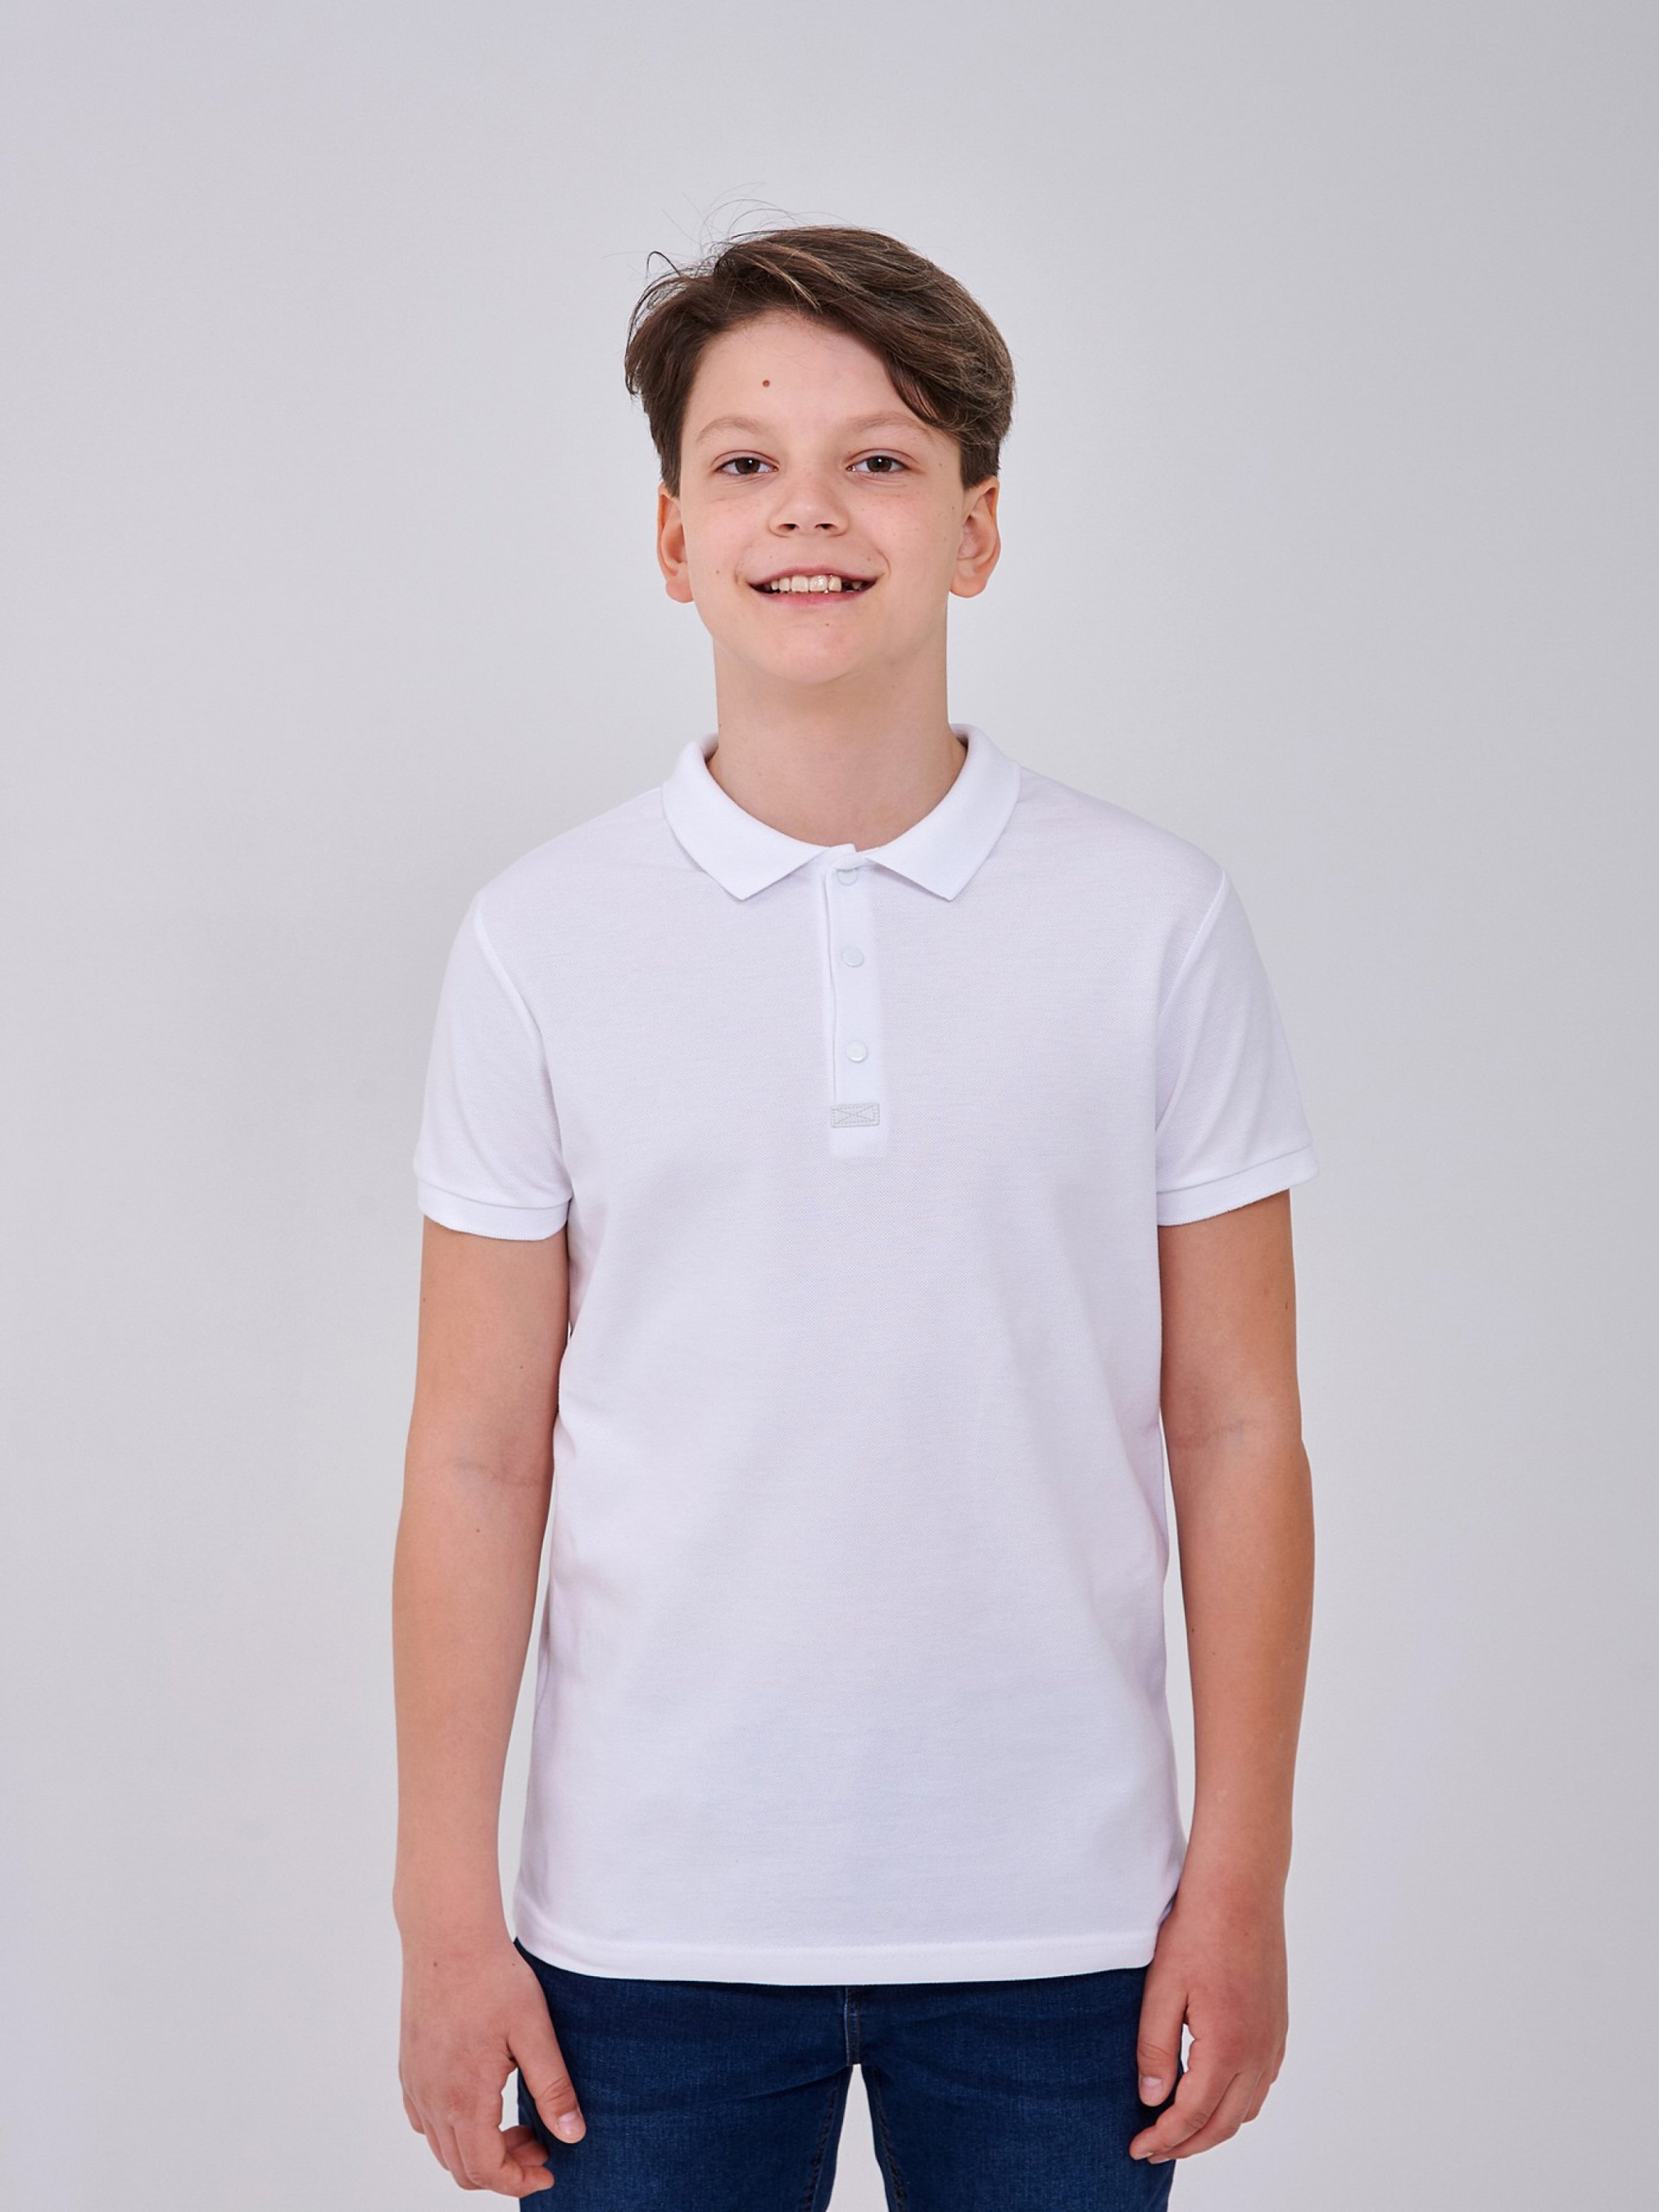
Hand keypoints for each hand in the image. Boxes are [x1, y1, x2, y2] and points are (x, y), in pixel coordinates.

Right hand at [399, 1927, 585, 2195]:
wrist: (448, 1936)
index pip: (485, 2170)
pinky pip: (425, 2120)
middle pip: (462, 2167)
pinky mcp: (410, 2066)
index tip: (549, 2169)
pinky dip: (453, 2130)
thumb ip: (552, 2088)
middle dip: (504, 2168)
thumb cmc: (492, 1977)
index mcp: (464, 2097)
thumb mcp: (534, 2031)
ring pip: (442, 2146)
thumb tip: (572, 2135)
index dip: (519, 2181)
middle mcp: (432, 2099)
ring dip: (479, 2150)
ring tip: (517, 2123)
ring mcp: (416, 2084)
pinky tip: (481, 2104)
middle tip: (540, 2142)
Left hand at [1128, 1878, 1287, 2167]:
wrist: (1240, 1889)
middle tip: (1152, 2148)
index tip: (1137, 2148)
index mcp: (1227, 2048)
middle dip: (1186, 2144)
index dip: (1163, 2138)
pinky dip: (1237, 2103)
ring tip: (1178, 2128)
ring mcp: (1273, 2041)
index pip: (1192, 2116)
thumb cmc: (1197, 1931)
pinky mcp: (1277, 2026)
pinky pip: (1261, 2084)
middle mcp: (1258, 2053)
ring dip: (1213, 2127)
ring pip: (1246, 2109)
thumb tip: (1151, 2099)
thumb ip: (1154, 2049)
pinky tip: (1214, 2095)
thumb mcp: (1161, 1989)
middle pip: (1223, 2124)